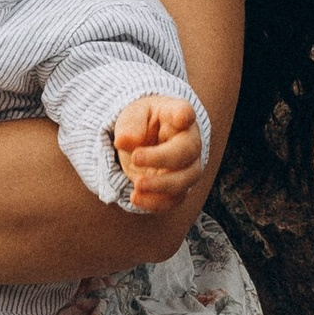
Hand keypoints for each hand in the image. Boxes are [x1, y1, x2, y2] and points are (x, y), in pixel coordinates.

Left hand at [112, 93, 204, 212]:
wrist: (144, 142)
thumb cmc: (141, 124)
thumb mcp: (131, 116)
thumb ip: (130, 126)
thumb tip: (124, 141)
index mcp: (176, 114)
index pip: (184, 111)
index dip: (184, 115)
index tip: (180, 118)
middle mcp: (189, 140)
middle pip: (187, 151)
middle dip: (162, 158)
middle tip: (136, 159)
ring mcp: (188, 166)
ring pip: (185, 180)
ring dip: (161, 186)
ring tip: (137, 186)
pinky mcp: (179, 187)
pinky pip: (174, 199)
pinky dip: (156, 203)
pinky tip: (136, 199)